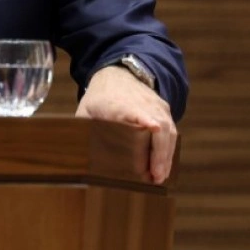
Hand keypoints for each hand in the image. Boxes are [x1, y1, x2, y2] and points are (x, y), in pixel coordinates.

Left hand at [75, 65, 176, 184]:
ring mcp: (157, 106)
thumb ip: (84, 131)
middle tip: (156, 177)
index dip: (145, 119)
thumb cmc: (99, 97)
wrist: (118, 72)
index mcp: (120, 104)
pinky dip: (169, 149)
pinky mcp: (164, 110)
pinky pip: (171, 131)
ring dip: (166, 156)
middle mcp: (143, 103)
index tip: (153, 128)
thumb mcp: (85, 111)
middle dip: (159, 153)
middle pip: (159, 127)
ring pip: (168, 131)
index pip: (137, 110)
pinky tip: (163, 166)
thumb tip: (78, 156)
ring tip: (160, 177)